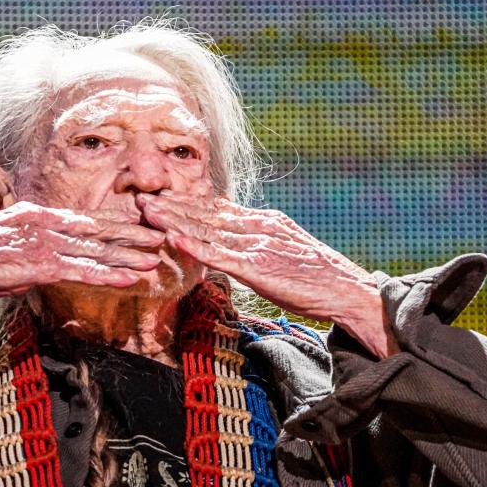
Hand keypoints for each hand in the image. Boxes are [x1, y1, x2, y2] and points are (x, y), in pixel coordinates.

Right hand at [0, 201, 165, 328]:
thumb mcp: (7, 241)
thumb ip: (32, 243)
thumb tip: (48, 254)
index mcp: (39, 215)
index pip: (86, 219)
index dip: (118, 224)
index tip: (143, 225)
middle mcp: (46, 224)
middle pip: (100, 230)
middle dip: (134, 234)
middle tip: (165, 235)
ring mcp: (44, 243)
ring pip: (97, 250)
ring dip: (130, 255)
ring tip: (158, 259)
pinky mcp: (39, 266)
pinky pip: (82, 271)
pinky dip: (110, 274)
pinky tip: (131, 277)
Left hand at [136, 192, 397, 357]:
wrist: (346, 290)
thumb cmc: (318, 279)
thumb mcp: (287, 252)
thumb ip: (261, 245)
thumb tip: (239, 246)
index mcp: (265, 222)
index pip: (219, 208)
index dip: (188, 202)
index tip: (162, 196)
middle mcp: (258, 226)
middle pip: (207, 212)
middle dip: (172, 205)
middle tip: (141, 198)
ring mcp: (257, 245)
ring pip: (207, 228)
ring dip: (174, 219)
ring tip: (146, 212)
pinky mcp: (257, 267)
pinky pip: (218, 254)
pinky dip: (193, 245)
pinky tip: (172, 239)